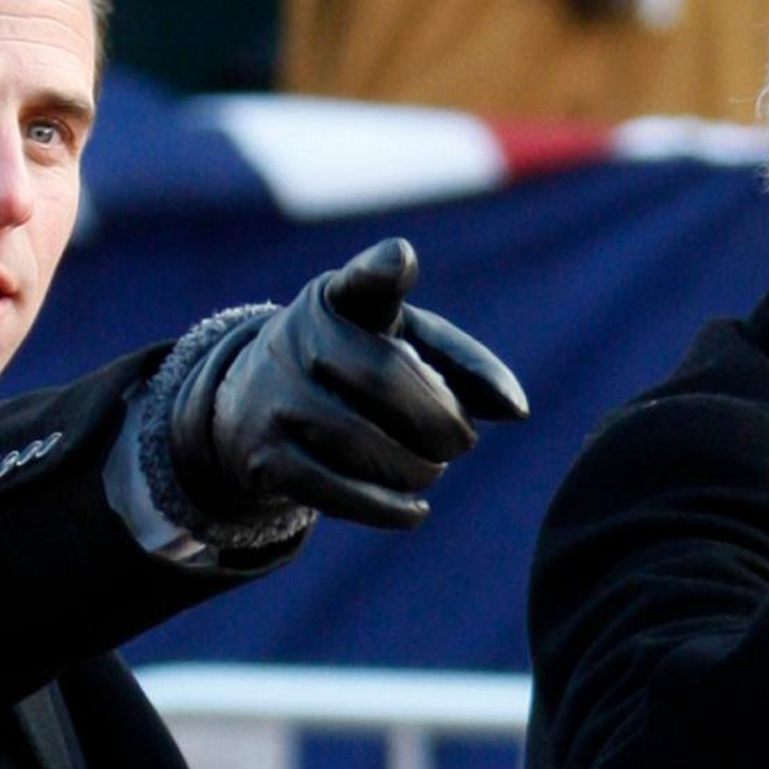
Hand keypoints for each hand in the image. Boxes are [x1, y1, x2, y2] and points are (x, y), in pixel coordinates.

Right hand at [169, 238, 527, 528]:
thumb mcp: (402, 343)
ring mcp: (274, 400)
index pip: (361, 279)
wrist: (253, 408)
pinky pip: (336, 491)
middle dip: (439, 422)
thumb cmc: (354, 364)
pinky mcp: (265, 460)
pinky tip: (414, 508)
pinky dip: (388, 507)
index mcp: (338, 298)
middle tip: (461, 441)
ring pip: (362, 444)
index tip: (401, 260)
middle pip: (383, 381)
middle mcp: (297, 340)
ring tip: (430, 467)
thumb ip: (461, 363)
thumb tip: (516, 410)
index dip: (381, 270)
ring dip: (416, 468)